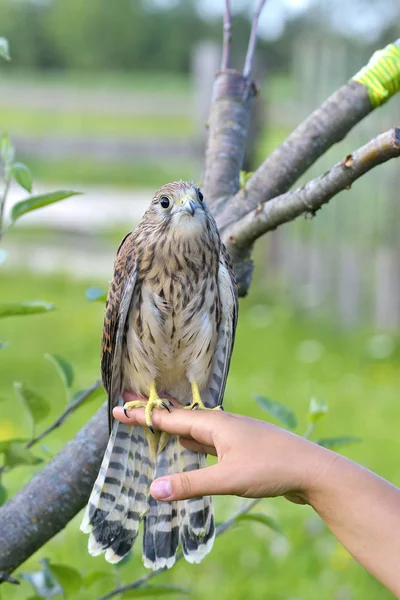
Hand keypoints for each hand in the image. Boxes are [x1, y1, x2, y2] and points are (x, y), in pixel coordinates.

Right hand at [114, 393, 333, 503]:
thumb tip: (153, 489)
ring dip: (174, 428)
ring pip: (195, 429)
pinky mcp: (242, 447)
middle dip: (155, 417)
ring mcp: (234, 434)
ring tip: (155, 427)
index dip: (143, 414)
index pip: (170, 417)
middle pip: (181, 418)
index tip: (118, 407)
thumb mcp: (228, 479)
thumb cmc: (272, 468)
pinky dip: (192, 442)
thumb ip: (191, 484)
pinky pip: (208, 441)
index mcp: (215, 423)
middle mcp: (222, 423)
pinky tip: (189, 446)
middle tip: (130, 413)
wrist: (314, 469)